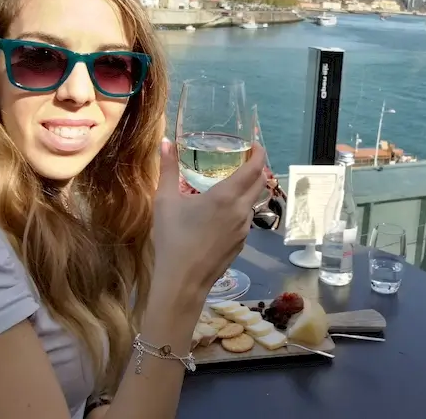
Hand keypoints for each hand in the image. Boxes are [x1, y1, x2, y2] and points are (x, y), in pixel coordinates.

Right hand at [152, 138, 266, 298]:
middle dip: (257, 167)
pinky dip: (243, 206)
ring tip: (234, 181)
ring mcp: (244, 229)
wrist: (183, 282)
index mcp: (227, 196)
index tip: (255, 144)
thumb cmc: (173, 239)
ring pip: (254, 201)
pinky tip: (225, 210)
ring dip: (250, 188)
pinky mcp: (242, 243)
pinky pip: (247, 218)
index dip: (259, 153)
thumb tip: (165, 142)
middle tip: (245, 158)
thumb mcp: (165, 201)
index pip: (255, 167)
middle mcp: (242, 210)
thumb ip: (167, 169)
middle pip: (260, 182)